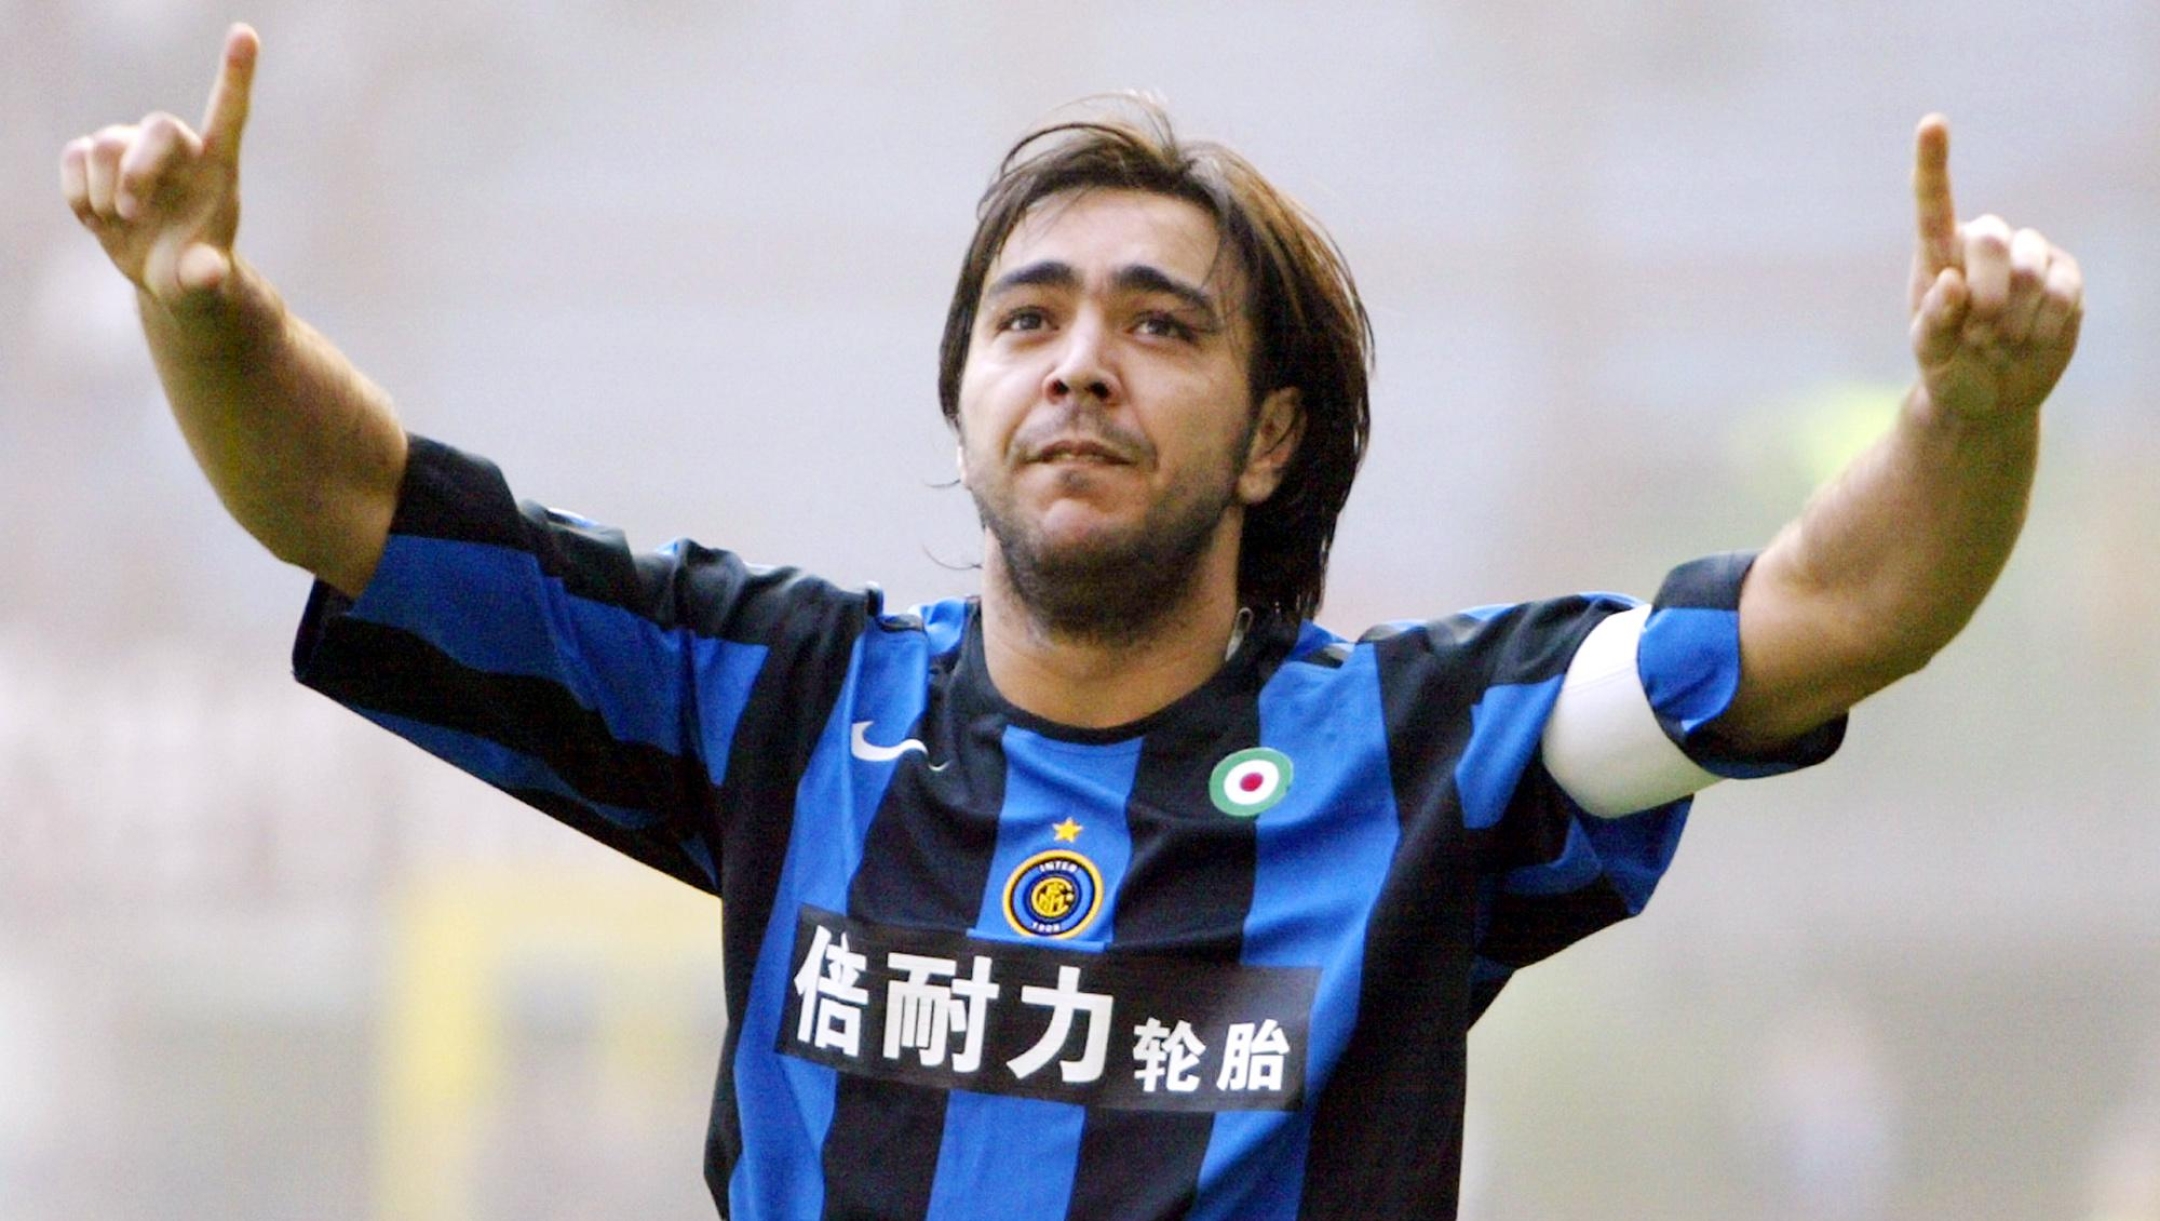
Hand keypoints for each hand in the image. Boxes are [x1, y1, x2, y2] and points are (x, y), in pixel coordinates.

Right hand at [60, 24, 257, 309]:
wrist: (166, 277)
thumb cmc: (196, 276)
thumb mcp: (203, 286)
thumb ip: (206, 278)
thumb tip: (206, 272)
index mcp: (219, 169)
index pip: (229, 114)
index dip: (235, 75)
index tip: (246, 34)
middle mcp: (180, 152)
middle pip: (153, 128)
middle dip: (135, 171)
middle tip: (129, 214)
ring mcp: (137, 153)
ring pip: (106, 143)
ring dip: (104, 191)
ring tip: (119, 223)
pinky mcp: (99, 163)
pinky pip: (74, 156)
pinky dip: (77, 192)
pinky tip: (96, 219)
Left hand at [1908, 114, 2082, 422]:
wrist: (1992, 396)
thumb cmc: (1949, 368)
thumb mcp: (1930, 356)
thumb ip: (1931, 323)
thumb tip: (1950, 283)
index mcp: (1938, 253)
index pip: (1933, 202)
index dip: (1934, 162)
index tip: (1932, 123)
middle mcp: (1984, 244)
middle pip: (1990, 237)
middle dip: (1985, 293)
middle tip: (1978, 332)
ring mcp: (2030, 256)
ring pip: (2030, 266)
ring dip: (2013, 316)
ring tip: (1998, 342)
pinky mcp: (2066, 277)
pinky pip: (2061, 291)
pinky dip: (2042, 326)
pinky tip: (2028, 341)